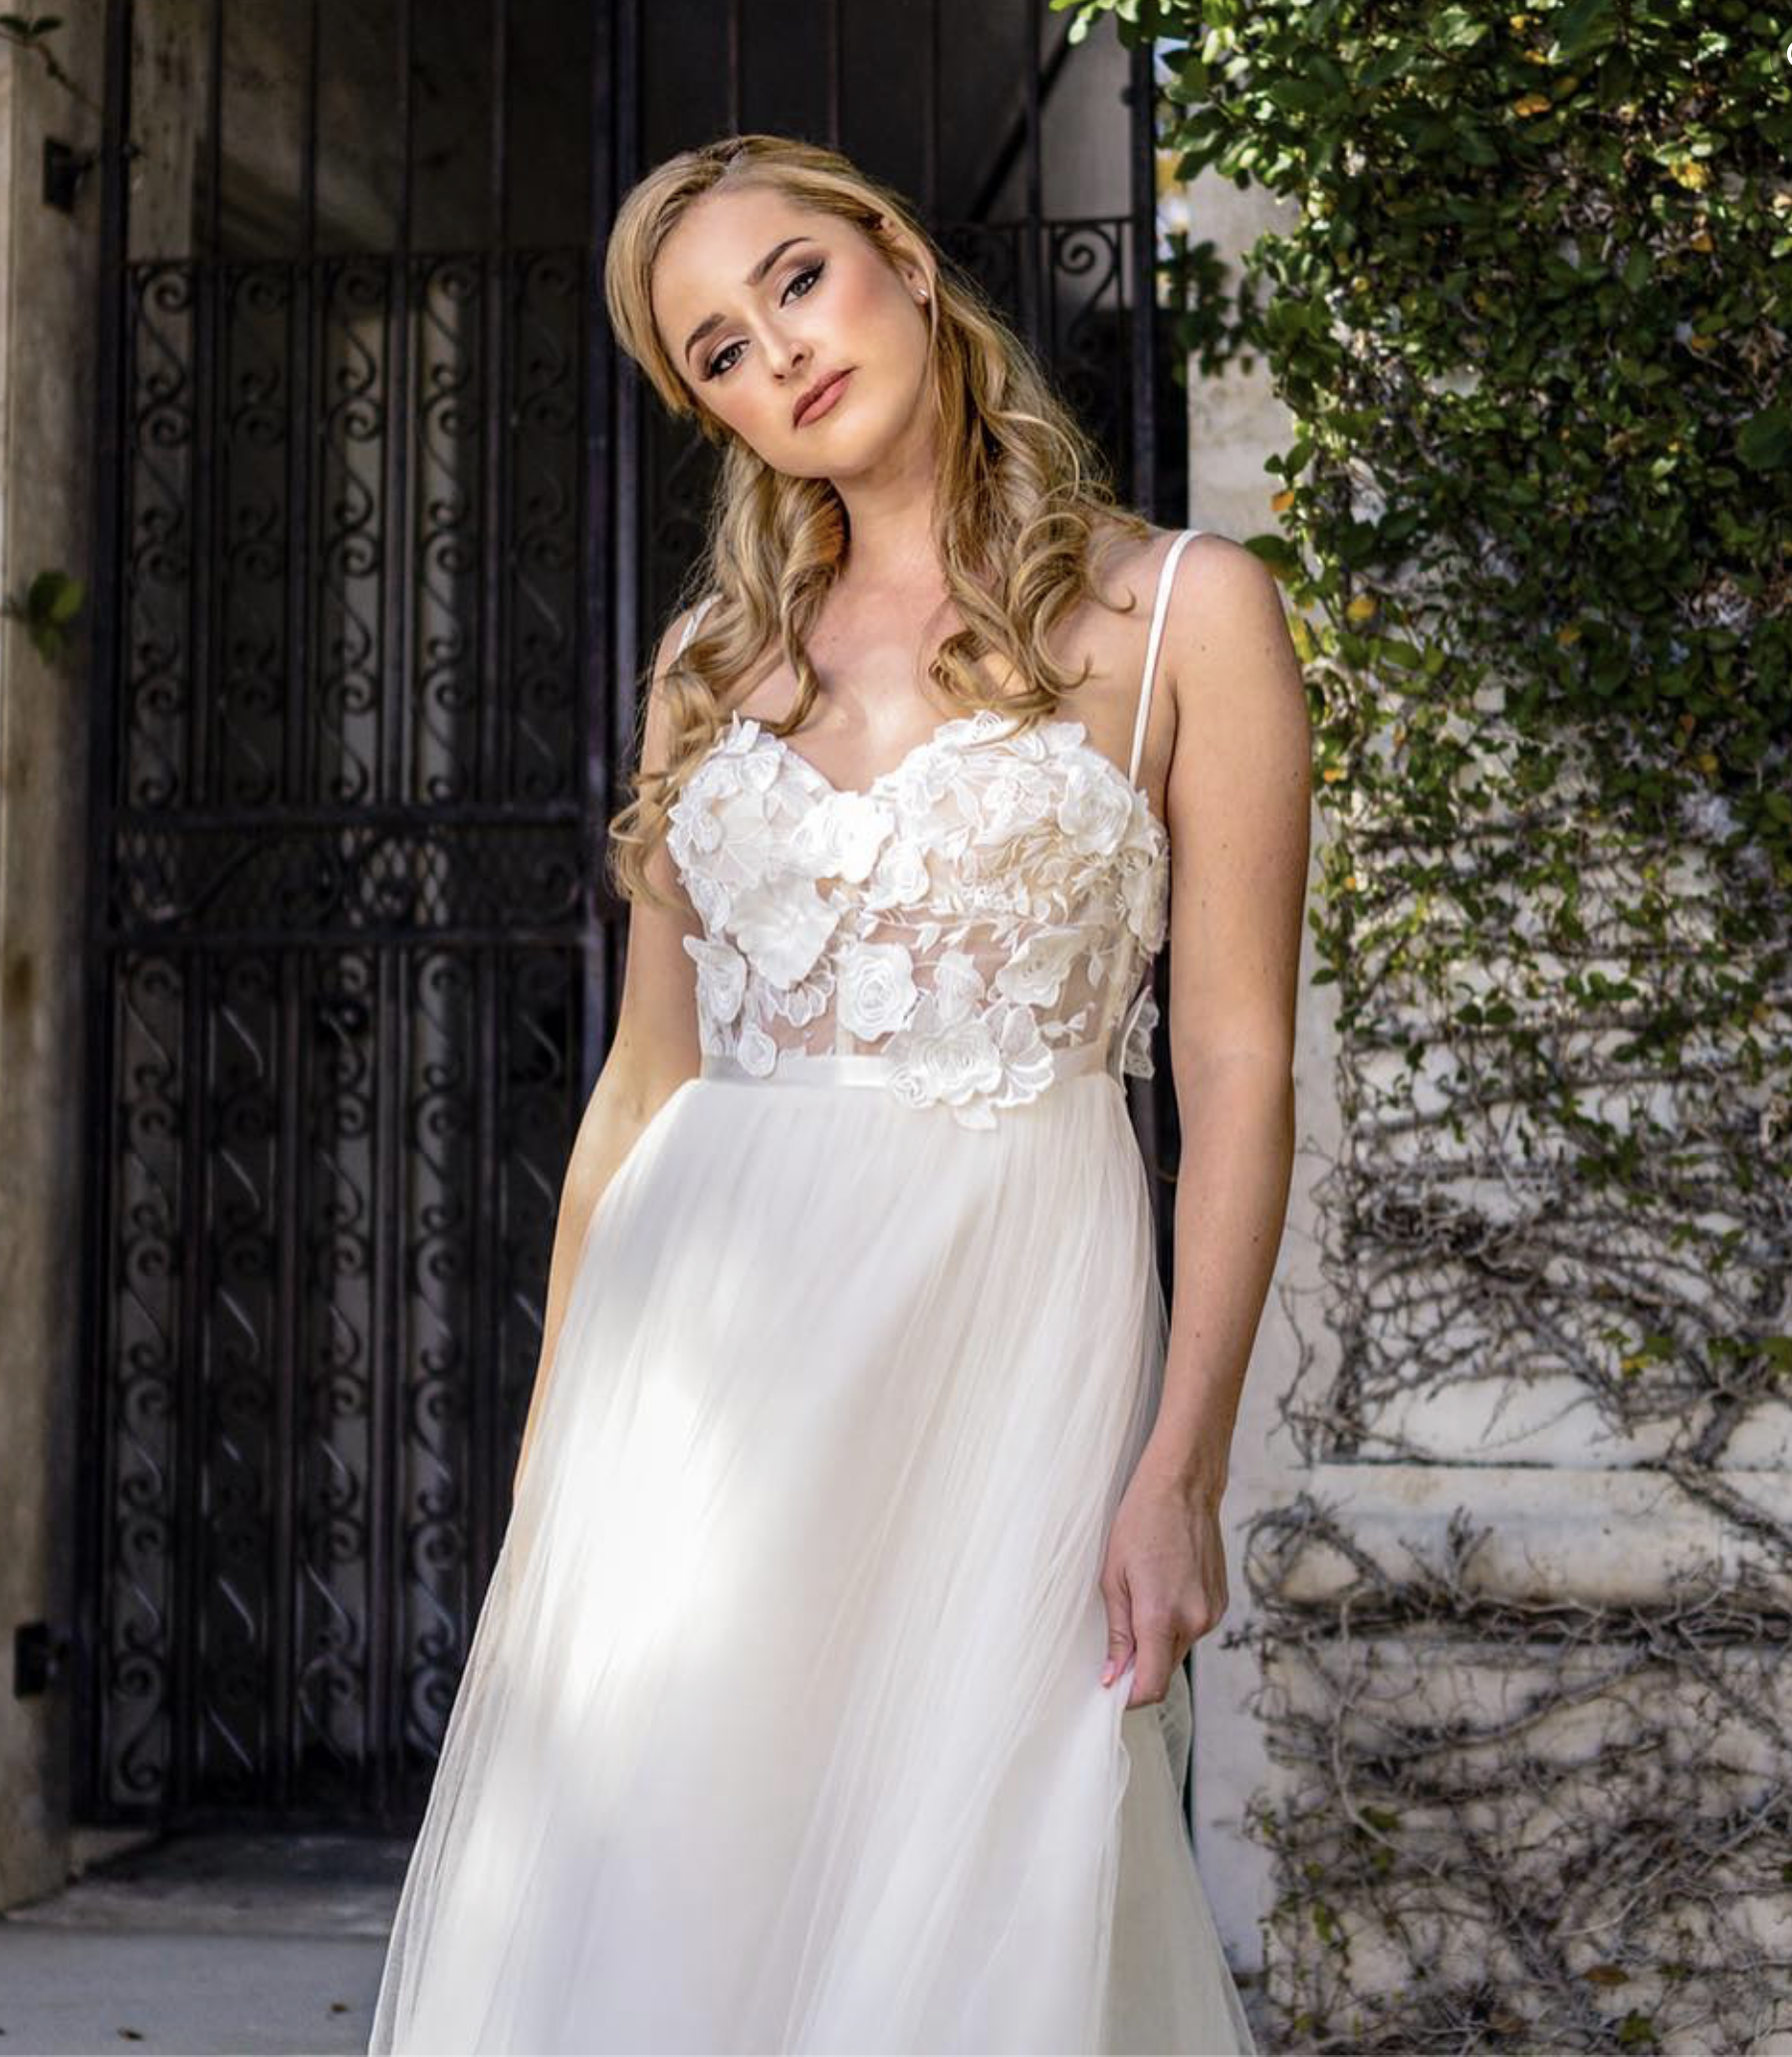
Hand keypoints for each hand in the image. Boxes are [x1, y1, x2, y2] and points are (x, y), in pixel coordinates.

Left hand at [1097, 1460, 1228, 1708]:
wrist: (1183, 1487)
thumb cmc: (1140, 1522)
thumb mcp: (1113, 1577)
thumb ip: (1117, 1632)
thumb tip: (1112, 1675)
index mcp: (1161, 1617)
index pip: (1151, 1686)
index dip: (1128, 1696)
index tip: (1111, 1689)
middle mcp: (1194, 1621)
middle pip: (1163, 1671)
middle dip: (1139, 1667)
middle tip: (1117, 1640)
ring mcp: (1212, 1613)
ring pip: (1177, 1650)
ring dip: (1157, 1642)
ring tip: (1141, 1599)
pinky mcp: (1220, 1603)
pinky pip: (1192, 1629)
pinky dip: (1174, 1623)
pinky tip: (1163, 1590)